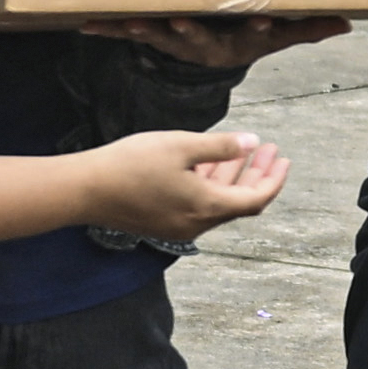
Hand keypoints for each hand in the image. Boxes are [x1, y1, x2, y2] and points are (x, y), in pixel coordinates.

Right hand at [82, 126, 291, 240]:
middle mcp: (197, 224)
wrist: (85, 190)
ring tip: (245, 150)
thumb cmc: (131, 164)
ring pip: (218, 202)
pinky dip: (211, 184)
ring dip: (233, 177)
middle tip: (270, 151)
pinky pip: (198, 204)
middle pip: (239, 202)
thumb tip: (251, 142)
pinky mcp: (162, 222)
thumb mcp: (181, 146)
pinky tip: (210, 162)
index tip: (282, 158)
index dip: (273, 179)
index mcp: (207, 207)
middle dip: (257, 174)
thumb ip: (220, 146)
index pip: (255, 199)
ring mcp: (178, 226)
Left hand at [97, 10, 355, 73]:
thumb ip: (308, 27)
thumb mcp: (278, 35)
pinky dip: (108, 28)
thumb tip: (348, 21)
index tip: (260, 21)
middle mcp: (204, 44)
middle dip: (190, 30)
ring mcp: (175, 41)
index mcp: (236, 42)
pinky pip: (128, 31)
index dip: (255, 28)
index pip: (251, 35)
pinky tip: (86, 24)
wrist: (210, 55)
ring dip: (146, 30)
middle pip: (199, 38)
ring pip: (160, 35)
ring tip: (133, 24)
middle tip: (182, 22)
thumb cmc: (245, 36)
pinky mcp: (152, 34)